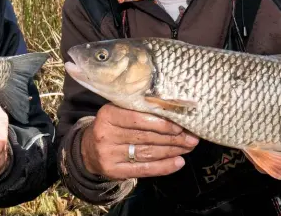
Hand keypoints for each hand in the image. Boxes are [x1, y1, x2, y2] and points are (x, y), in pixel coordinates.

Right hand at [81, 104, 198, 180]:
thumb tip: (173, 110)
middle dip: (173, 137)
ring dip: (172, 150)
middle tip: (192, 137)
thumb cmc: (113, 125)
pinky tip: (178, 162)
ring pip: (147, 152)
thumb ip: (140, 109)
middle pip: (146, 136)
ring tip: (188, 147)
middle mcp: (107, 134)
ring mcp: (109, 154)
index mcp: (109, 114)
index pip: (139, 118)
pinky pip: (143, 169)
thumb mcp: (119, 110)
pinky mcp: (114, 171)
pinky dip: (163, 167)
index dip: (162, 122)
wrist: (88, 149)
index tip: (181, 124)